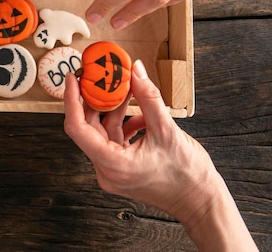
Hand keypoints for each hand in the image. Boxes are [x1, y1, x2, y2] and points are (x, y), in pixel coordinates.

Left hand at [63, 60, 215, 218]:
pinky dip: (124, 124)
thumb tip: (135, 71)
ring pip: (103, 133)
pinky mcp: (122, 169)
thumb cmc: (187, 175)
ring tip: (126, 89)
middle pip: (89, 129)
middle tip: (99, 77)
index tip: (73, 79)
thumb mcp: (166, 129)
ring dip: (114, 110)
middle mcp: (107, 171)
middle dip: (95, 101)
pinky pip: (115, 141)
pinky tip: (140, 114)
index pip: (77, 128)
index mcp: (112, 164)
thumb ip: (148, 97)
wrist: (200, 201)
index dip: (72, 100)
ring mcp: (113, 172)